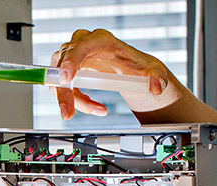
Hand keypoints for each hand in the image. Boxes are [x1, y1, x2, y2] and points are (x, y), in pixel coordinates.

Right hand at [50, 28, 216, 124]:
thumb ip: (157, 77)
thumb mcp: (154, 72)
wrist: (135, 73)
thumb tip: (155, 86)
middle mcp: (84, 45)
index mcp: (102, 41)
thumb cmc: (140, 68)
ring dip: (71, 99)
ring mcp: (75, 57)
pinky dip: (76, 101)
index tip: (66, 80)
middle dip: (64, 91)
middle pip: (63, 64)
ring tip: (97, 110)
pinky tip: (95, 106)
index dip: (71, 61)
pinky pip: (64, 87)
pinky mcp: (72, 70)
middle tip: (68, 113)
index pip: (81, 46)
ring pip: (59, 78)